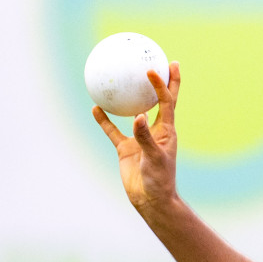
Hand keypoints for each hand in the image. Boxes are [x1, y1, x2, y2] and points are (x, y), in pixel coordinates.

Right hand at [92, 62, 179, 211]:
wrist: (150, 199)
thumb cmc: (159, 180)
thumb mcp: (154, 158)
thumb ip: (145, 137)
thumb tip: (137, 117)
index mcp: (166, 131)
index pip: (167, 102)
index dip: (164, 84)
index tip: (155, 69)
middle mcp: (153, 130)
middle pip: (158, 100)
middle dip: (162, 82)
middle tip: (158, 61)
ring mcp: (139, 138)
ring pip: (133, 111)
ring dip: (130, 96)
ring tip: (122, 77)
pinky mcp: (125, 148)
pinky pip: (112, 130)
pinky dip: (104, 120)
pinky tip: (95, 107)